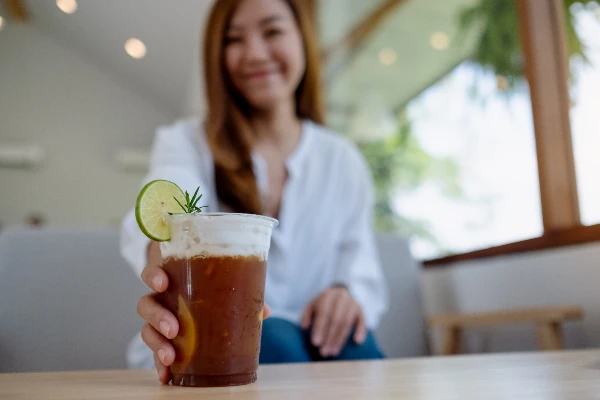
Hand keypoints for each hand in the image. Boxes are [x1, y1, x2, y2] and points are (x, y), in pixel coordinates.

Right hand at [137, 262, 270, 383]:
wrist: (207, 310)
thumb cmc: (213, 294)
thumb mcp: (226, 292)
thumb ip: (243, 298)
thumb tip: (264, 311)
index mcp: (174, 282)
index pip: (153, 274)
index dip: (154, 277)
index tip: (163, 284)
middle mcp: (161, 301)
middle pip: (146, 305)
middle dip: (158, 317)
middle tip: (174, 329)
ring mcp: (158, 323)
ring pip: (146, 330)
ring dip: (156, 344)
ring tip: (170, 357)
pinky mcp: (162, 343)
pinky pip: (154, 354)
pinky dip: (159, 366)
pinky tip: (166, 376)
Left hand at [301, 287, 366, 357]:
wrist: (340, 294)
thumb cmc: (323, 304)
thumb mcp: (312, 305)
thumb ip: (306, 316)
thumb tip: (304, 328)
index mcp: (327, 295)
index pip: (324, 313)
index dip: (320, 328)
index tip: (315, 343)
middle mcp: (342, 297)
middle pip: (336, 319)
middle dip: (329, 338)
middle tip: (323, 352)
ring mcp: (352, 303)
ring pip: (347, 323)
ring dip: (340, 339)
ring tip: (333, 353)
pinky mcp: (360, 310)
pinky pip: (362, 321)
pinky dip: (360, 331)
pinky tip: (357, 342)